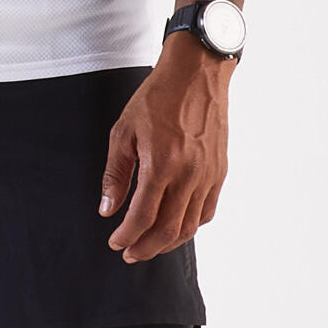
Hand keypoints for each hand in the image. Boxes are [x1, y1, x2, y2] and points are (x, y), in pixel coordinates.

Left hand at [100, 37, 230, 264]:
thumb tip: (108, 208)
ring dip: (168, 242)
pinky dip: (191, 225)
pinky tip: (176, 225)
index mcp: (161, 164)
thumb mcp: (124, 132)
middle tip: (130, 253)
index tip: (115, 242)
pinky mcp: (219, 171)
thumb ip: (116, 174)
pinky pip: (207, 210)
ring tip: (150, 244)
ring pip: (190, 225)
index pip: (142, 216)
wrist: (196, 74)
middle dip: (146, 247)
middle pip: (168, 229)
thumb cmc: (158, 98)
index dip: (126, 236)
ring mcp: (208, 175)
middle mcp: (188, 174)